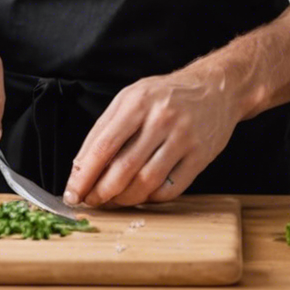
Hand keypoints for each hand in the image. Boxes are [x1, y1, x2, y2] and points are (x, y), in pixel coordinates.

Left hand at [64, 63, 245, 207]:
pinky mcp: (200, 156)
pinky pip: (171, 188)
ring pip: (146, 181)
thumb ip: (105, 128)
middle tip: (91, 201)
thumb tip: (81, 167)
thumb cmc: (167, 95)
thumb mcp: (131, 97)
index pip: (103, 146)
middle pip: (123, 168)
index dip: (84, 175)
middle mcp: (161, 119)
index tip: (73, 192)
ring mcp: (183, 138)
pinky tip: (142, 195)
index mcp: (137, 102)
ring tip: (114, 200)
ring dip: (124, 199)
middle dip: (101, 192)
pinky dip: (151, 198)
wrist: (216, 88)